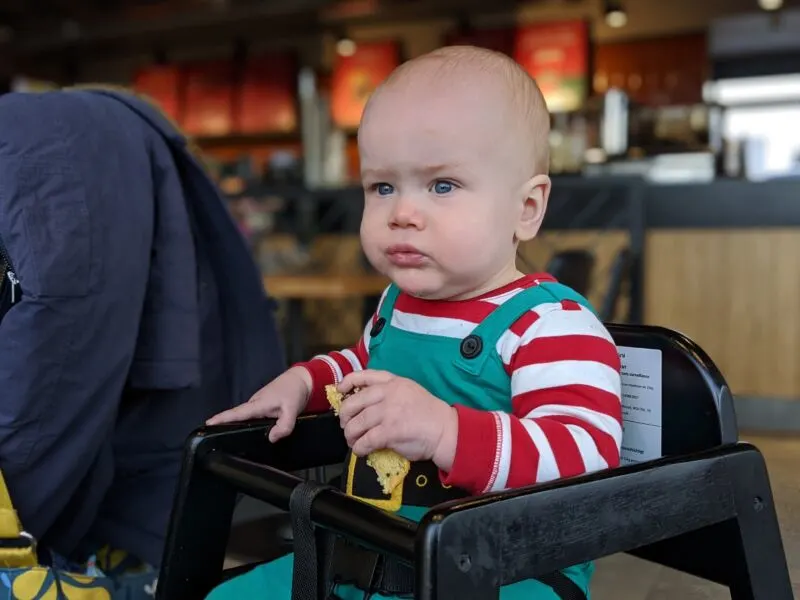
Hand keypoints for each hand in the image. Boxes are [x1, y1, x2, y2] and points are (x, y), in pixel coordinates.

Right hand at [206, 367, 311, 442]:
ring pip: (244, 417)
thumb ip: (284, 426)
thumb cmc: (294, 392)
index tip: (207, 424)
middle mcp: (254, 404)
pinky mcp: (261, 407)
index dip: (221, 419)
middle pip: (236, 416)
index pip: (236, 413)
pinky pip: (251, 417)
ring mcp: (257, 405)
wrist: (300, 380)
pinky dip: (246, 423)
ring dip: (234, 425)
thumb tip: (271, 438)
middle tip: (211, 439)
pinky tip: (243, 433)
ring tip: (223, 439)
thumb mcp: (292, 410)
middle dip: (223, 425)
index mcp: (258, 404)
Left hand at [337, 370, 457, 468]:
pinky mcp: (389, 432)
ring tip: (353, 442)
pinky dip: (359, 448)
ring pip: (356, 424)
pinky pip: (365, 441)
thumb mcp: (409, 391)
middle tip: (347, 426)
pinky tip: (361, 451)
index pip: (363, 376)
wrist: (445, 430)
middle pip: (353, 403)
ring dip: (350, 436)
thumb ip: (389, 392)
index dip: (347, 383)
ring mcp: (388, 412)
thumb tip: (364, 404)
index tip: (340, 392)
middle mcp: (388, 393)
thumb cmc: (428, 413)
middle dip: (345, 417)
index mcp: (393, 382)